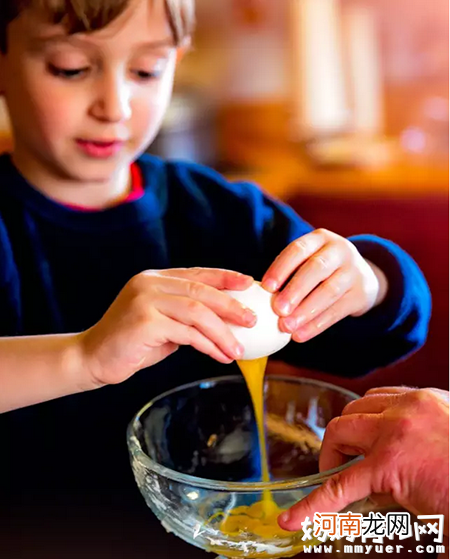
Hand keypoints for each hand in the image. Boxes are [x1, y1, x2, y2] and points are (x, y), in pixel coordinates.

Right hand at [79, 268, 255, 385]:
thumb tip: (225, 320)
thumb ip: (186, 316)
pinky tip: (220, 355)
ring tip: (239, 349)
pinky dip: (208, 345)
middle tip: (253, 319)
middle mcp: (149, 284)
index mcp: (154, 278)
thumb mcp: (162, 323)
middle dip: (231, 305)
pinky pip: (187, 333)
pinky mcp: (144, 322)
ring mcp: (145, 300)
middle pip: (201, 290)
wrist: (91, 357)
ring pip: (198, 311)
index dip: (225, 277)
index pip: (197, 273)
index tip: (249, 284)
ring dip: (223, 332)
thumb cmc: (131, 343)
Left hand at [261, 229, 387, 341]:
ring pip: (329, 291)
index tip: (266, 287)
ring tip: (287, 327)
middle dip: (295, 290)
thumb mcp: (308, 261)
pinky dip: (317, 325)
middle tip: (277, 310)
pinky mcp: (361, 293)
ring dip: (306, 311)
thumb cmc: (320, 271)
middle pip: (316, 268)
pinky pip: (338, 310)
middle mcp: (340, 250)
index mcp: (320, 238)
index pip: (298, 249)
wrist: (363, 277)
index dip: (281, 267)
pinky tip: (301, 335)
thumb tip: (259, 298)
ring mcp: (354, 271)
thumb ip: (288, 274)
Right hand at [278, 387, 448, 538]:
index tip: (290, 519)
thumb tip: (349, 526)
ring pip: (359, 406)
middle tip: (336, 477)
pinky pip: (385, 394)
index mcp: (394, 460)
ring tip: (359, 452)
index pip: (337, 489)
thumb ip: (380, 521)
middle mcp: (398, 424)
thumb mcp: (426, 524)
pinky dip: (374, 411)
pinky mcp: (429, 396)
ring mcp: (415, 404)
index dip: (309, 509)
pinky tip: (382, 430)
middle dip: (329, 458)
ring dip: (351, 430)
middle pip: (339, 432)